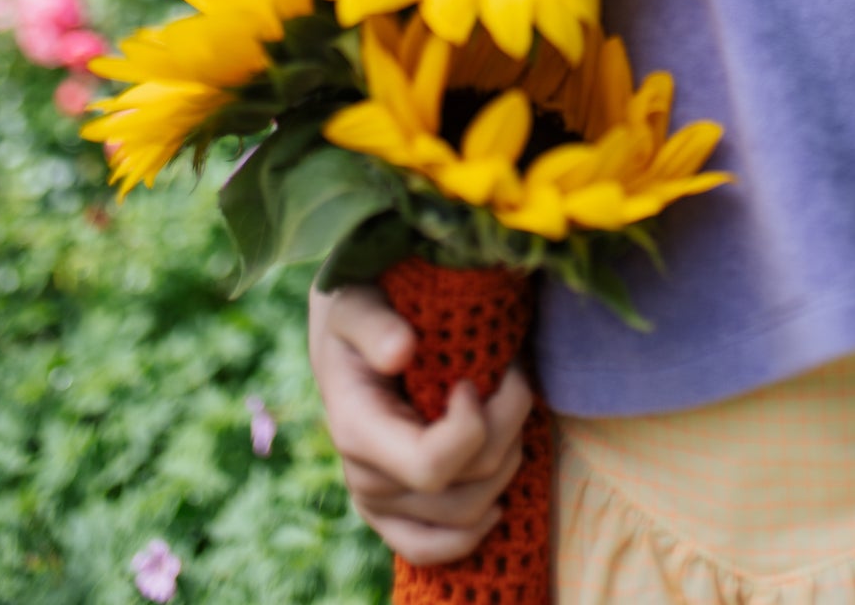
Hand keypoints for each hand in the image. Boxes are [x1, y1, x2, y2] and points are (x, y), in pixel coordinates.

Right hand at [309, 281, 532, 565]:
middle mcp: (366, 478)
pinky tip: (497, 503)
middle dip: (507, 428)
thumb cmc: (357, 313)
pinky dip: (473, 533)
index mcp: (357, 429)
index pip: (431, 465)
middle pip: (466, 487)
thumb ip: (375, 324)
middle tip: (509, 375)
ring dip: (507, 458)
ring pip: (470, 512)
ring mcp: (379, 504)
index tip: (473, 380)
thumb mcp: (357, 304)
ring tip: (504, 407)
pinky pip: (434, 550)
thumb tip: (401, 351)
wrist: (345, 340)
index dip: (472, 427)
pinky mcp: (394, 516)